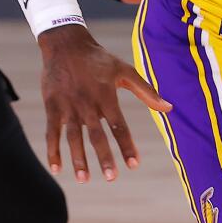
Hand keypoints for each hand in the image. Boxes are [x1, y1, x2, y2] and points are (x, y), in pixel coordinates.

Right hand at [37, 24, 170, 182]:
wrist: (66, 43)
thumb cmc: (99, 59)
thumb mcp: (124, 71)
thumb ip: (147, 91)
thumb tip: (170, 108)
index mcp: (106, 95)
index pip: (119, 125)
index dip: (127, 145)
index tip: (134, 164)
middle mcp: (88, 103)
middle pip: (97, 134)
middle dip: (104, 157)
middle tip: (111, 177)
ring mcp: (68, 105)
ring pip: (73, 136)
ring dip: (78, 158)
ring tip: (85, 179)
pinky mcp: (52, 106)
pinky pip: (51, 132)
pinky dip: (53, 150)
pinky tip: (57, 168)